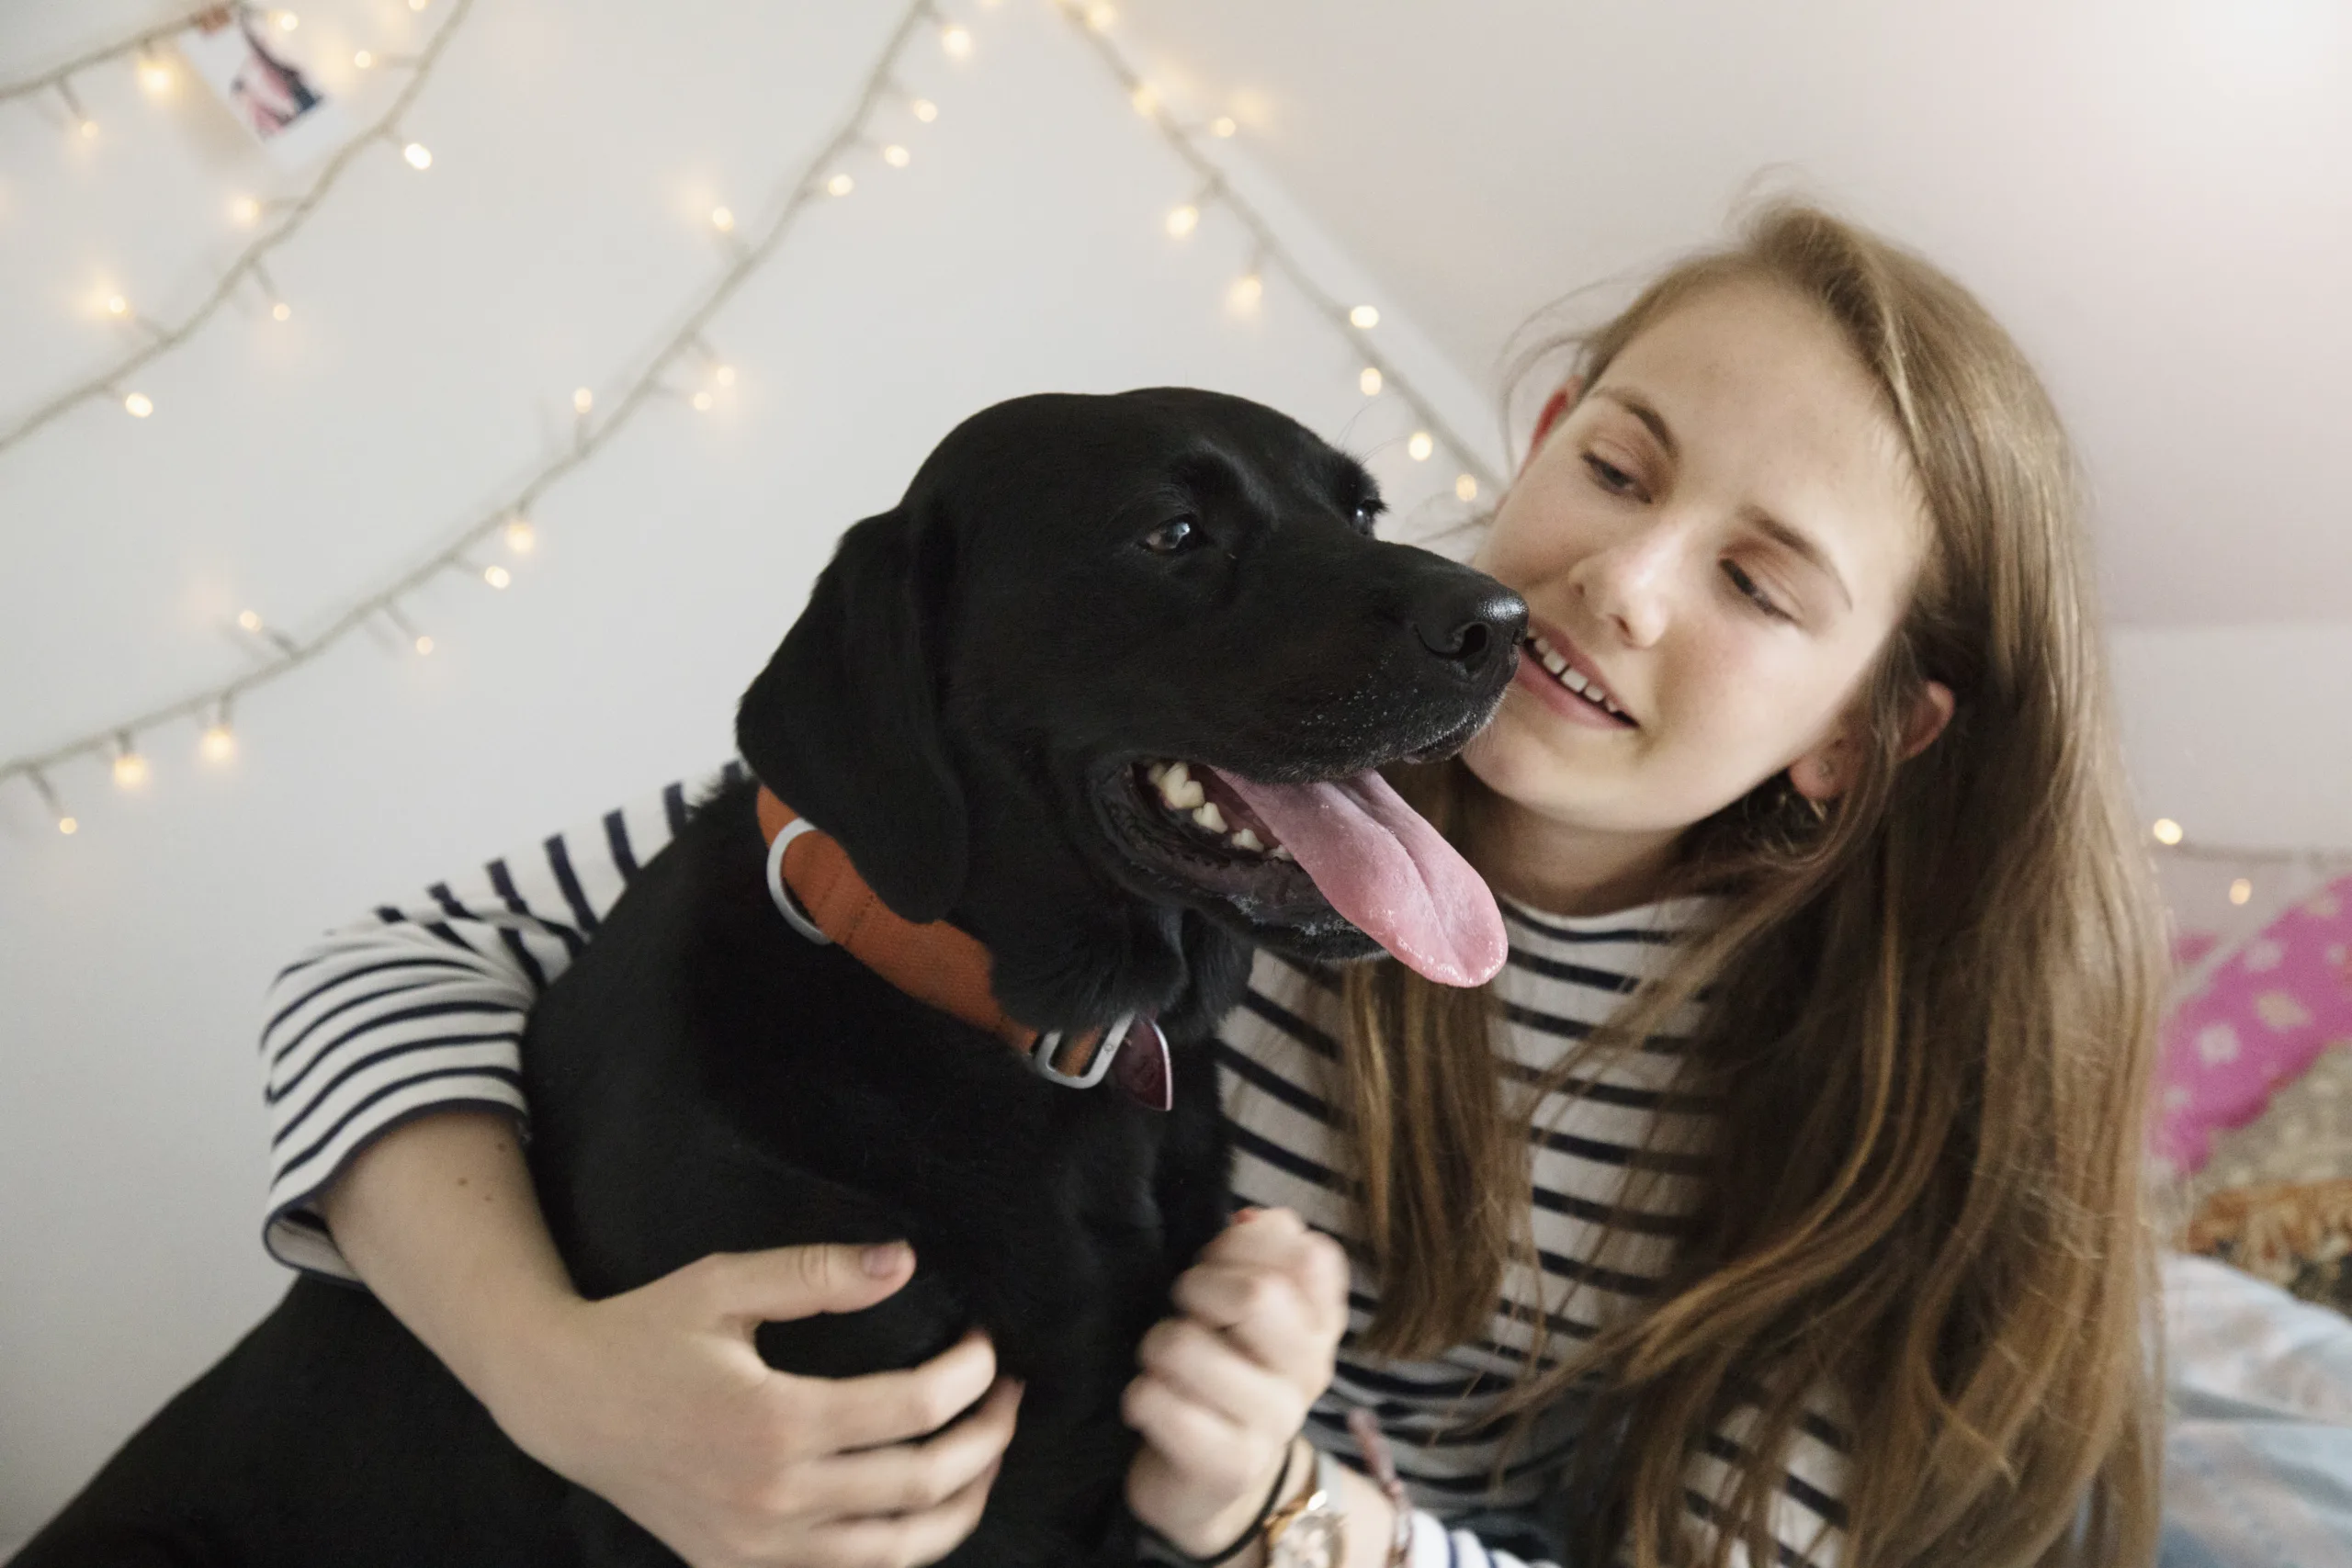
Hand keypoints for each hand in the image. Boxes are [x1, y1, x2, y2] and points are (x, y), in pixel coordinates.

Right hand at [493, 1243, 1020, 1567]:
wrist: (563, 1403)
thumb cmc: (645, 1331)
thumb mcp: (726, 1282)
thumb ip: (818, 1272)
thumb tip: (904, 1261)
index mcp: (775, 1422)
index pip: (912, 1409)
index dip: (970, 1378)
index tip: (989, 1348)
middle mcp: (773, 1499)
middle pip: (921, 1485)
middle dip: (986, 1440)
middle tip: (1011, 1397)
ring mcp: (757, 1547)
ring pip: (897, 1551)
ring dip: (962, 1505)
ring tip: (988, 1456)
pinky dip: (900, 1550)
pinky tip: (925, 1511)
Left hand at [1123, 1208, 1350, 1556]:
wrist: (1214, 1486)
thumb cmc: (1223, 1374)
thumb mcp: (1248, 1312)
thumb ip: (1257, 1254)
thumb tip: (1250, 1217)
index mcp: (1320, 1323)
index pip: (1309, 1253)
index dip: (1246, 1242)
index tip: (1217, 1262)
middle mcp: (1310, 1370)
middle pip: (1257, 1294)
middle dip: (1197, 1286)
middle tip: (1184, 1307)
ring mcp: (1275, 1422)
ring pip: (1187, 1346)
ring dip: (1156, 1345)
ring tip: (1161, 1361)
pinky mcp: (1229, 1466)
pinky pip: (1159, 1403)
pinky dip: (1140, 1396)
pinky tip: (1150, 1405)